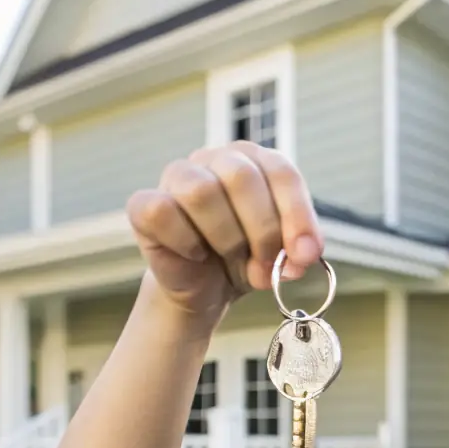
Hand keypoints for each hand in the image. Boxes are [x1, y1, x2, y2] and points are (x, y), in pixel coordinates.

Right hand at [125, 141, 324, 322]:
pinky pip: (162, 212)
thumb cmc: (246, 259)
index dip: (297, 215)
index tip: (304, 255)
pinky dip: (185, 241)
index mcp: (254, 161)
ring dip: (225, 238)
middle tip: (265, 263)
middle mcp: (215, 159)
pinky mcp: (144, 204)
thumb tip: (301, 255)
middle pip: (241, 177)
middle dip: (261, 230)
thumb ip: (297, 248)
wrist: (206, 288)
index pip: (280, 171)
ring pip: (201, 192)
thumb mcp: (282, 254)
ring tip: (231, 259)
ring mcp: (176, 176)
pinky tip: (195, 255)